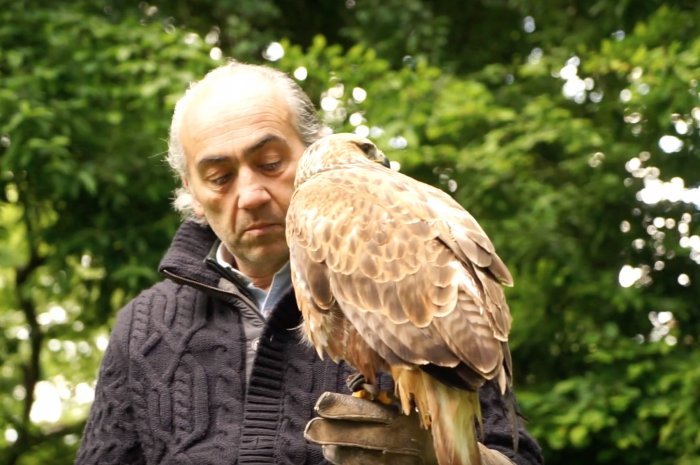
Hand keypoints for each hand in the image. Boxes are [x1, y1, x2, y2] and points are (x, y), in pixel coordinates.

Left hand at [305, 392, 515, 464]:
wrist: (458, 459)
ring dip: (340, 452)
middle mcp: (404, 439)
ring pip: (364, 459)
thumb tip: (358, 384)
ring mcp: (403, 461)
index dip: (342, 407)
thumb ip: (390, 397)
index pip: (369, 411)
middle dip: (333, 431)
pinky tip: (337, 456)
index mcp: (406, 417)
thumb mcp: (416, 404)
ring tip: (324, 445)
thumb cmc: (430, 423)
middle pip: (362, 436)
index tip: (320, 402)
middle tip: (310, 428)